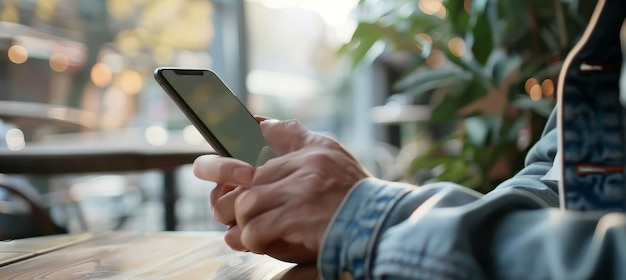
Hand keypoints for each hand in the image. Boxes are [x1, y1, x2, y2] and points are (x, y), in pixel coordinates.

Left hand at [194, 119, 369, 262]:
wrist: (381, 226)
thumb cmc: (356, 196)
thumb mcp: (335, 157)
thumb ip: (299, 139)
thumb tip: (260, 123)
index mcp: (312, 150)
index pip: (261, 137)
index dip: (235, 149)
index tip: (215, 162)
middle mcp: (306, 165)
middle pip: (247, 178)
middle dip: (235, 200)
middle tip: (234, 215)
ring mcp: (302, 190)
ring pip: (247, 204)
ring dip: (244, 224)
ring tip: (252, 234)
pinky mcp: (299, 216)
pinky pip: (256, 228)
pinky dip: (253, 240)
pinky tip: (261, 243)